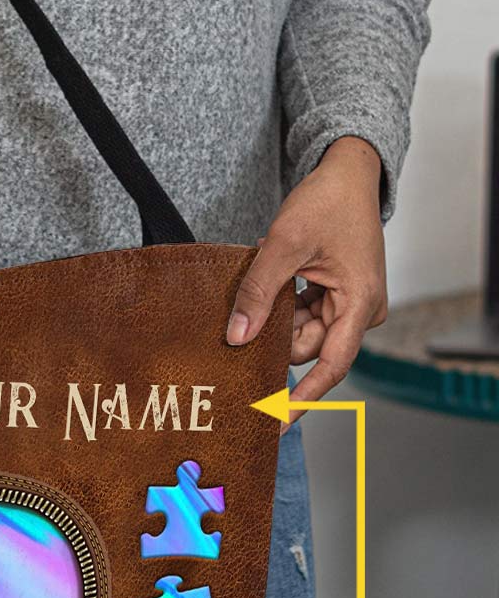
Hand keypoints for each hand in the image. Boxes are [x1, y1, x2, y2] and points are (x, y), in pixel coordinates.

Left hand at [225, 136, 386, 427]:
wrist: (346, 173)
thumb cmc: (327, 202)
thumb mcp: (284, 245)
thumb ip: (258, 293)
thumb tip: (237, 339)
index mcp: (359, 304)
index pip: (330, 367)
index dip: (301, 398)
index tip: (276, 423)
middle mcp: (359, 311)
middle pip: (305, 347)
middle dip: (273, 335)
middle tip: (248, 311)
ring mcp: (348, 305)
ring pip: (298, 332)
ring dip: (275, 316)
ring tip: (272, 279)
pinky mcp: (335, 298)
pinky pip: (300, 317)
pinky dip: (282, 305)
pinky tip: (275, 281)